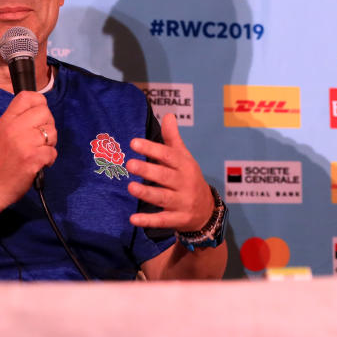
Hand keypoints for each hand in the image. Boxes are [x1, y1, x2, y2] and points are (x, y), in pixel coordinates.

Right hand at [0, 91, 56, 207]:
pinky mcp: (33, 158)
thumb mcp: (2, 133)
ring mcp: (24, 143)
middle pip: (45, 112)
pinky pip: (53, 151)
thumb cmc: (1, 161)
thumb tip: (40, 110)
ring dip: (49, 144)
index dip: (39, 103)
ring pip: (52, 132)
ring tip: (37, 152)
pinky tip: (38, 163)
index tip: (39, 116)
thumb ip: (18, 120)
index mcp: (6, 120)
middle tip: (39, 139)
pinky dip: (49, 159)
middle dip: (48, 126)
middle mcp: (14, 128)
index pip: (27, 97)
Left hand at [127, 114, 213, 231]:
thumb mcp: (184, 158)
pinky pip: (162, 220)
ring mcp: (182, 203)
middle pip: (165, 176)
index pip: (169, 156)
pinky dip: (148, 220)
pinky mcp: (177, 220)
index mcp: (185, 166)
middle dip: (148, 171)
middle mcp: (185, 184)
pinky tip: (133, 219)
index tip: (134, 143)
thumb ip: (173, 138)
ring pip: (163, 198)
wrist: (206, 211)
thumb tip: (168, 115)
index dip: (152, 148)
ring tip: (130, 187)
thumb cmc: (188, 179)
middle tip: (130, 164)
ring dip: (147, 193)